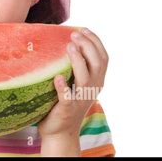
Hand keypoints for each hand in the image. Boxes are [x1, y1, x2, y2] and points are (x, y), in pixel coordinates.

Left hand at [38, 28, 108, 153]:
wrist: (60, 131)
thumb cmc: (65, 101)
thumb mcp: (76, 82)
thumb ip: (77, 66)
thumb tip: (68, 40)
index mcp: (96, 81)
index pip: (103, 58)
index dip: (96, 41)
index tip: (85, 29)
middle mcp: (92, 89)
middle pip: (97, 64)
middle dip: (87, 46)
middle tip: (74, 35)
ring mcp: (80, 99)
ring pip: (85, 78)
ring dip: (78, 61)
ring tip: (69, 46)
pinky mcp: (67, 109)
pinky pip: (67, 97)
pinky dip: (63, 87)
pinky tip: (58, 77)